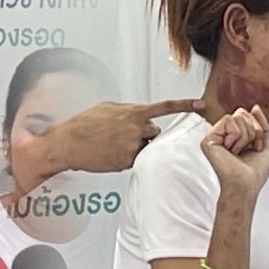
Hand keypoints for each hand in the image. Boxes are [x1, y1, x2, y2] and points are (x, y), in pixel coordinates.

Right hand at [52, 98, 205, 172]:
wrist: (67, 144)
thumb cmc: (83, 124)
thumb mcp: (107, 108)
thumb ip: (127, 110)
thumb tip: (139, 114)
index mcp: (133, 113)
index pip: (164, 108)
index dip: (185, 105)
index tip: (201, 106)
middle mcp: (136, 130)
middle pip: (155, 132)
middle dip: (144, 134)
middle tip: (123, 135)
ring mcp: (132, 147)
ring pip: (145, 147)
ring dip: (136, 146)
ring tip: (114, 144)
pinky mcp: (126, 162)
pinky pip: (135, 159)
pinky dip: (126, 156)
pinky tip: (110, 153)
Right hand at [200, 106, 268, 193]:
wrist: (246, 185)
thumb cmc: (254, 173)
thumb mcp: (264, 144)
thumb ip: (261, 125)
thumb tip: (254, 107)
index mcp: (233, 136)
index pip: (246, 115)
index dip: (257, 130)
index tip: (253, 147)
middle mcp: (222, 135)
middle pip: (242, 113)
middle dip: (252, 131)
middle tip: (245, 150)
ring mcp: (214, 137)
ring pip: (236, 116)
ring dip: (245, 136)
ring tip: (238, 152)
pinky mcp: (208, 139)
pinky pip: (228, 121)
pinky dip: (236, 136)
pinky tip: (230, 150)